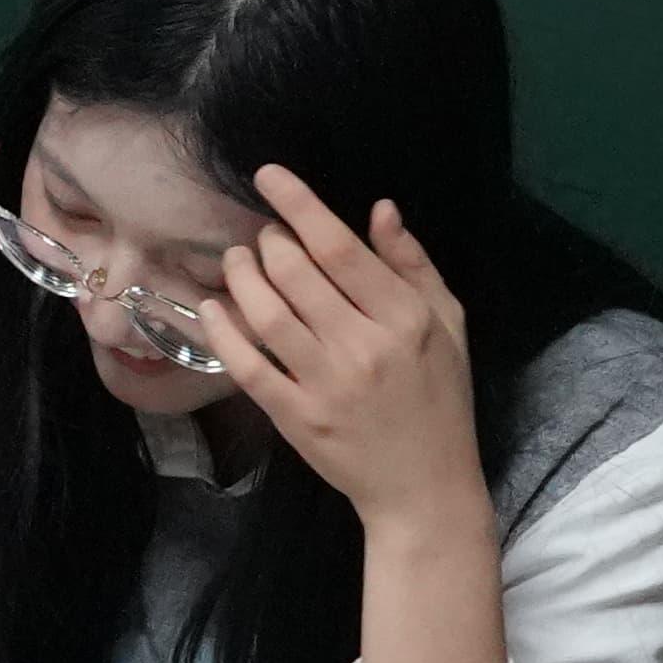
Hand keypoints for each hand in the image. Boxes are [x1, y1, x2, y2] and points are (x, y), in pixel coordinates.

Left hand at [202, 168, 481, 536]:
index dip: (299, 206)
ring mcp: (326, 384)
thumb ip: (412, 266)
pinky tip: (215, 307)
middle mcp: (364, 347)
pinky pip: (247, 366)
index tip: (268, 175)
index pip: (340, 249)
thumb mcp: (448, 326)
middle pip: (296, 274)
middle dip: (269, 242)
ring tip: (237, 260)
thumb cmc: (439, 399)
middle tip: (262, 234)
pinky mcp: (296, 418)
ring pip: (266, 314)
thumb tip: (380, 209)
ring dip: (241, 277)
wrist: (425, 486)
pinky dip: (223, 332)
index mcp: (405, 318)